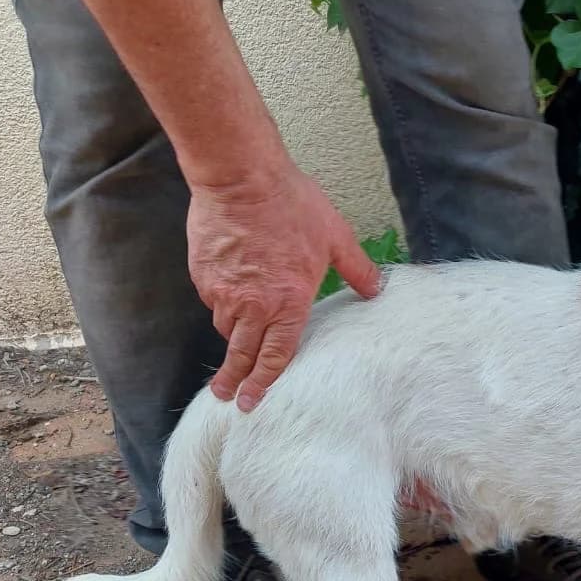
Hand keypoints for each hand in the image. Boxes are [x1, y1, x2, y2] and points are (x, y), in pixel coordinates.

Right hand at [188, 161, 380, 411]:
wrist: (241, 179)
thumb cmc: (291, 205)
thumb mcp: (336, 237)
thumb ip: (356, 269)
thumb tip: (377, 289)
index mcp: (287, 303)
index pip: (275, 355)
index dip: (264, 382)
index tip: (252, 401)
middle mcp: (252, 306)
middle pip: (241, 353)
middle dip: (233, 378)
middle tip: (227, 396)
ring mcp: (223, 291)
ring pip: (225, 326)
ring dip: (231, 338)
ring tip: (231, 348)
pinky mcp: (203, 275)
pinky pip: (212, 299)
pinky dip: (220, 303)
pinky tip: (228, 294)